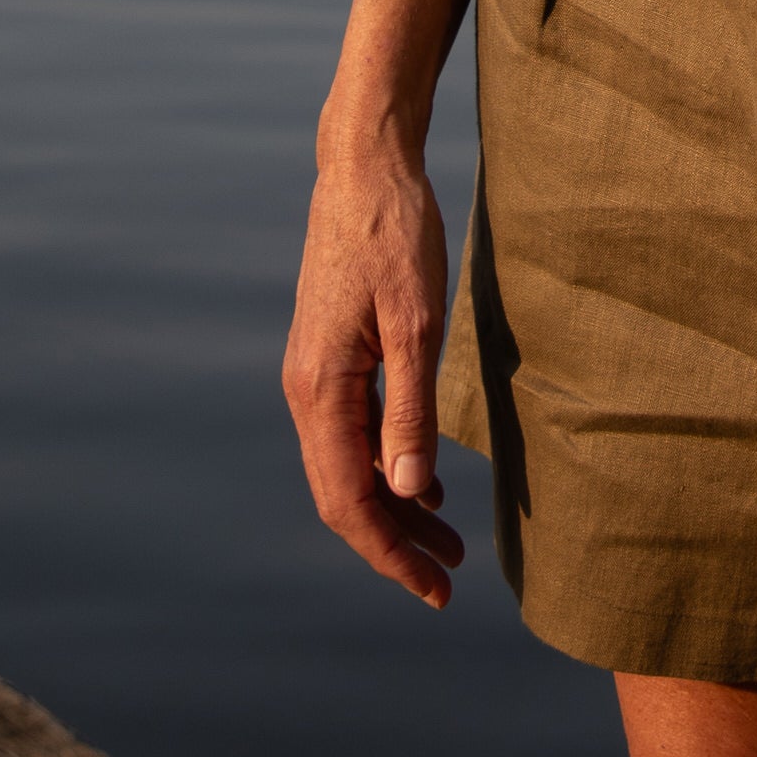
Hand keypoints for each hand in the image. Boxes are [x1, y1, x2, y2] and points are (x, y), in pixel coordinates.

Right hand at [282, 125, 467, 609]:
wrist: (366, 167)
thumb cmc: (395, 235)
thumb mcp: (416, 324)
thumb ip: (410, 409)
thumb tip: (406, 492)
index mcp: (319, 391)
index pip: (347, 502)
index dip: (389, 553)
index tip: (434, 589)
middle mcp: (306, 391)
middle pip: (344, 494)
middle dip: (394, 542)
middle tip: (450, 577)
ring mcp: (315, 374)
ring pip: (349, 466)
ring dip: (395, 506)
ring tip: (448, 540)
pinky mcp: (331, 355)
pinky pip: (354, 432)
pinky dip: (389, 465)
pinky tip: (426, 479)